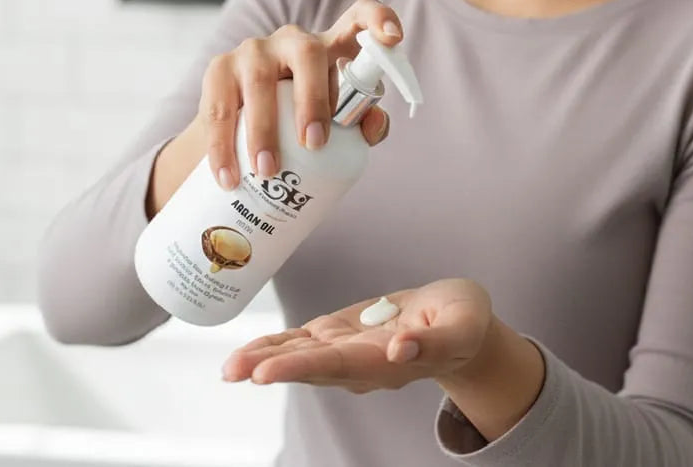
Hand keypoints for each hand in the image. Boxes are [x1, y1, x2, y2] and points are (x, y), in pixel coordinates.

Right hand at [195, 0, 403, 188]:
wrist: (243, 127)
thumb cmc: (302, 120)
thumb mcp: (336, 120)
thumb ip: (362, 122)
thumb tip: (372, 125)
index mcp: (331, 47)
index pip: (359, 17)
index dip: (379, 19)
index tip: (393, 37)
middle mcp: (292, 41)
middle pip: (308, 53)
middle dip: (312, 98)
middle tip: (313, 145)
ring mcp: (253, 51)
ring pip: (258, 79)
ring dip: (263, 128)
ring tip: (267, 171)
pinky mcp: (219, 70)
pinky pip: (219, 106)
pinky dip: (222, 146)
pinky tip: (228, 177)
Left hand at [221, 278, 492, 393]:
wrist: (458, 322)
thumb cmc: (464, 322)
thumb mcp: (461, 326)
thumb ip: (431, 341)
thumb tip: (399, 349)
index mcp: (386, 362)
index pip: (337, 365)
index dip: (300, 366)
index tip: (266, 372)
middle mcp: (360, 363)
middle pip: (310, 365)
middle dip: (271, 365)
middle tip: (233, 370)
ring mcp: (346, 350)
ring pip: (299, 354)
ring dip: (263, 358)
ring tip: (229, 366)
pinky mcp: (340, 334)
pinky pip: (303, 340)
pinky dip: (275, 343)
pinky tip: (248, 351)